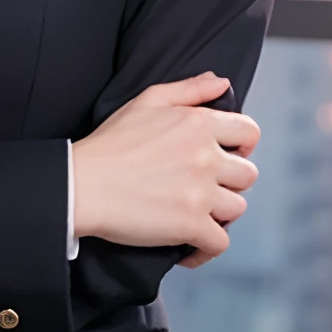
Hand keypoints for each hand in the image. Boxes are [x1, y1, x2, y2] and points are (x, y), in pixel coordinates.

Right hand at [71, 70, 259, 260]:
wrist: (82, 184)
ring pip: (237, 208)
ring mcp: (201, 192)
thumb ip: (189, 89)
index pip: (249, 133)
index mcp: (199, 124)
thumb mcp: (147, 101)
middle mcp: (206, 156)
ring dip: (219, 214)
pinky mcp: (191, 225)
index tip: (228, 156)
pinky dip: (206, 248)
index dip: (242, 146)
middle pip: (247, 175)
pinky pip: (219, 243)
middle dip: (230, 182)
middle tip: (206, 188)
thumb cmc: (109, 144)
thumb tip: (222, 83)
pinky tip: (190, 246)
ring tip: (195, 214)